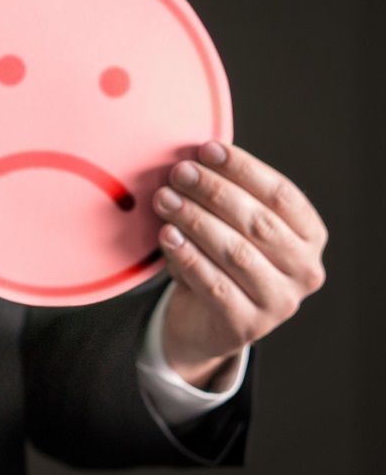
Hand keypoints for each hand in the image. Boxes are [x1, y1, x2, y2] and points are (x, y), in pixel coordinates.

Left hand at [152, 142, 326, 389]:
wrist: (203, 321)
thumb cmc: (219, 261)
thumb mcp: (229, 226)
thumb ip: (226, 197)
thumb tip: (196, 159)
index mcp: (309, 237)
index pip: (282, 195)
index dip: (244, 169)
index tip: (207, 149)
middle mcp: (305, 270)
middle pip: (259, 222)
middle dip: (214, 192)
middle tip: (179, 173)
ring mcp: (280, 302)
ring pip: (237, 253)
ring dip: (196, 221)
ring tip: (165, 200)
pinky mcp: (247, 325)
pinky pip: (214, 285)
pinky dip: (189, 257)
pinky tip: (167, 236)